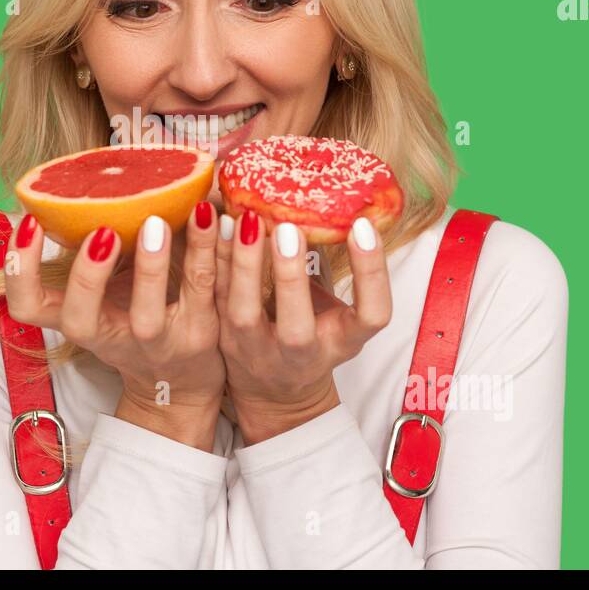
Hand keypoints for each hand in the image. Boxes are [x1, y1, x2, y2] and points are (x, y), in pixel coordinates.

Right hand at [3, 202, 225, 449]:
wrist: (181, 381)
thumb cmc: (133, 317)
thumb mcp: (104, 294)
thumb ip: (93, 250)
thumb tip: (86, 177)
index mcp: (77, 319)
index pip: (27, 306)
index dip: (20, 270)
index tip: (31, 221)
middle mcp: (109, 336)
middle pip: (79, 319)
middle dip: (86, 276)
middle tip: (101, 232)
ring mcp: (155, 342)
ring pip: (148, 315)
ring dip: (150, 266)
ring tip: (156, 221)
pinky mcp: (199, 336)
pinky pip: (202, 290)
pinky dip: (205, 250)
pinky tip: (207, 215)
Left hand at [215, 211, 393, 444]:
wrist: (277, 392)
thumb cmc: (314, 333)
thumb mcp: (335, 311)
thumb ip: (328, 266)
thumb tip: (328, 197)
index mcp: (344, 341)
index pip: (372, 315)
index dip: (371, 273)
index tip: (362, 227)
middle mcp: (302, 353)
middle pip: (296, 327)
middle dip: (290, 277)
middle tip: (288, 228)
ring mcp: (259, 352)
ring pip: (244, 315)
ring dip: (243, 264)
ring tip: (245, 219)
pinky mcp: (226, 342)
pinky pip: (216, 300)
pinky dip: (216, 261)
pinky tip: (219, 225)